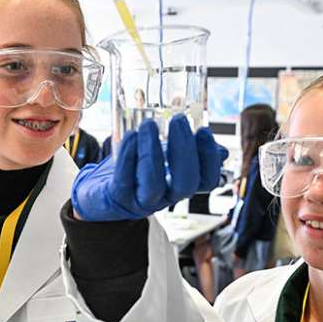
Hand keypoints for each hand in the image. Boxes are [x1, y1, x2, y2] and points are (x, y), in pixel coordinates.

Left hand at [71, 115, 228, 221]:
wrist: (101, 192)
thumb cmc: (136, 171)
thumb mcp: (165, 159)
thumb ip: (188, 152)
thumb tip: (221, 151)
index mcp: (180, 185)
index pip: (207, 181)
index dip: (209, 159)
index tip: (204, 130)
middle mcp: (165, 197)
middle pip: (185, 184)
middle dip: (184, 151)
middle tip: (178, 120)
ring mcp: (141, 200)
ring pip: (153, 184)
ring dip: (152, 153)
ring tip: (148, 125)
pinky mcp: (117, 197)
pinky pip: (124, 180)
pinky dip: (128, 157)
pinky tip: (130, 137)